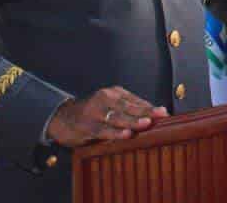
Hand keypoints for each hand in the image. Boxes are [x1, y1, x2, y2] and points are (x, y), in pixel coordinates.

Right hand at [46, 87, 167, 147]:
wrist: (62, 118)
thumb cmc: (91, 113)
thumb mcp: (109, 105)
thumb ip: (128, 109)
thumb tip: (154, 114)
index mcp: (113, 93)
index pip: (135, 100)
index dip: (150, 107)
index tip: (164, 112)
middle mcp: (104, 99)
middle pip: (128, 106)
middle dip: (146, 111)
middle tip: (160, 115)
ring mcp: (95, 112)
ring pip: (117, 117)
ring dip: (132, 120)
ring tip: (146, 123)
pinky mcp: (87, 126)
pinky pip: (103, 130)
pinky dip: (115, 132)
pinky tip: (126, 134)